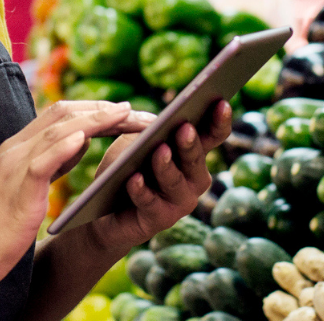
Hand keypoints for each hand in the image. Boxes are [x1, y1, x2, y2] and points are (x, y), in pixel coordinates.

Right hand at [0, 101, 155, 291]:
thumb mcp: (29, 187)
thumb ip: (52, 161)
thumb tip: (81, 140)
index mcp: (19, 148)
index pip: (61, 114)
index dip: (96, 109)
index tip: (127, 111)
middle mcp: (16, 149)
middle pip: (65, 113)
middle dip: (106, 110)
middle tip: (143, 115)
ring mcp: (14, 165)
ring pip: (58, 130)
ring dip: (97, 120)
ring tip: (128, 115)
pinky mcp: (17, 189)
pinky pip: (42, 161)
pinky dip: (64, 146)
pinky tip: (87, 138)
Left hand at [82, 99, 231, 253]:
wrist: (103, 210)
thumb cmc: (125, 168)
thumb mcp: (136, 141)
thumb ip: (151, 130)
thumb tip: (160, 121)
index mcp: (193, 154)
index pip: (213, 135)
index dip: (219, 121)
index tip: (221, 102)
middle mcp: (193, 179)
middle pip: (196, 159)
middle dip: (190, 144)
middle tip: (184, 128)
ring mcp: (179, 202)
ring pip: (175, 182)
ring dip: (166, 166)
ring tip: (159, 151)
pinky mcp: (159, 220)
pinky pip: (151, 203)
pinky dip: (142, 190)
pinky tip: (134, 179)